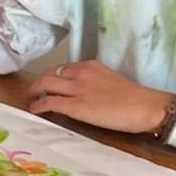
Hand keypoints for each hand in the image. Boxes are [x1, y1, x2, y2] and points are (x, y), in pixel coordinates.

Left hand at [26, 60, 171, 133]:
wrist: (145, 106)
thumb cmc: (135, 99)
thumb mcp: (110, 82)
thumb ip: (94, 83)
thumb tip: (84, 93)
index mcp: (91, 66)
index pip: (63, 68)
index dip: (52, 77)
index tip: (48, 85)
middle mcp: (81, 73)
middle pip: (49, 73)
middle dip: (37, 83)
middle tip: (33, 92)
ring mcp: (77, 89)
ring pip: (44, 84)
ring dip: (33, 92)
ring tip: (30, 101)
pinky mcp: (76, 106)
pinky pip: (49, 102)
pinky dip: (38, 105)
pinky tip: (34, 110)